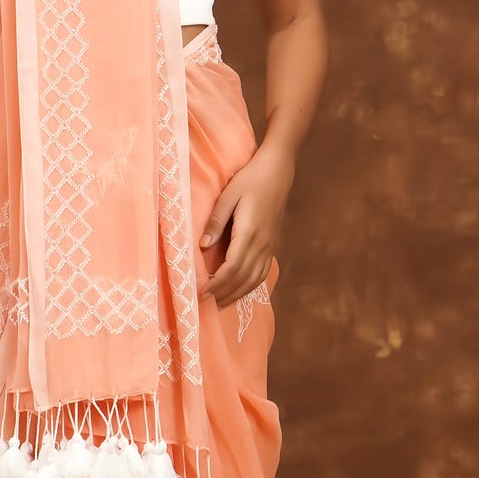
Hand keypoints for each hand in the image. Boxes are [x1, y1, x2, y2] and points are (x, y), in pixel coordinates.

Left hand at [197, 142, 293, 308]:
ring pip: (254, 279)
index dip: (217, 284)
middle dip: (223, 294)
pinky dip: (249, 286)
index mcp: (249, 232)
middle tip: (205, 305)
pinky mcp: (272, 245)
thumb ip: (216, 221)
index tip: (201, 294)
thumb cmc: (250, 179)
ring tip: (219, 304)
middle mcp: (262, 244)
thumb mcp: (228, 196)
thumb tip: (203, 246)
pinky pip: (262, 273)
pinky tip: (238, 290)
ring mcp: (270, 246)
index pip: (232, 268)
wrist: (277, 172)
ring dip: (237, 294)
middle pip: (242, 278)